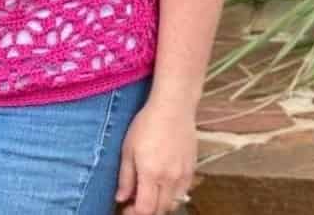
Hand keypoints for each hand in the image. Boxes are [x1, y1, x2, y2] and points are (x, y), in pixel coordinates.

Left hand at [114, 100, 197, 214]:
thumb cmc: (146, 124)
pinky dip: (172, 196)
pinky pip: (183, 193)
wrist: (173, 108)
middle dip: (146, 211)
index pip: (145, 210)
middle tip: (134, 203)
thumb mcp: (128, 148)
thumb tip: (121, 198)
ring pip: (173, 204)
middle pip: (160, 210)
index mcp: (151, 174)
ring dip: (160, 205)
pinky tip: (163, 185)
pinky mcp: (192, 171)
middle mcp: (169, 180)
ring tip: (148, 194)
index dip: (134, 214)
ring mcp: (183, 177)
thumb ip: (125, 177)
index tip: (125, 209)